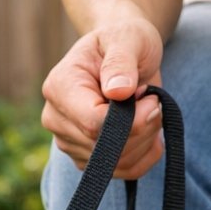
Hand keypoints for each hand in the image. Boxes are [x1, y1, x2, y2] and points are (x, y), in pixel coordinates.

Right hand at [42, 16, 165, 173]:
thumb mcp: (127, 38)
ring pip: (116, 164)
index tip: (152, 98)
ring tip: (150, 109)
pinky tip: (151, 132)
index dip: (130, 120)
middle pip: (104, 148)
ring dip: (146, 140)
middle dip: (142, 128)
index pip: (92, 123)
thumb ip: (121, 61)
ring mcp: (68, 142)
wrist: (123, 52)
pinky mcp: (86, 159)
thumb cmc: (124, 41)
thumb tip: (118, 91)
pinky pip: (122, 172)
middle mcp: (56, 119)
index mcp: (59, 87)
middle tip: (154, 99)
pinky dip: (145, 156)